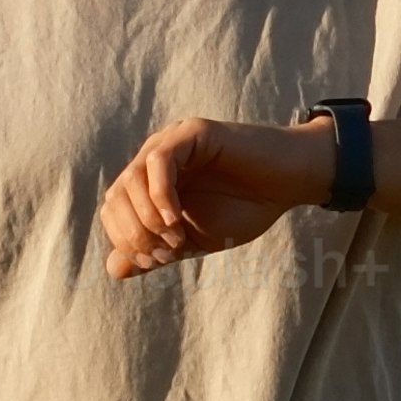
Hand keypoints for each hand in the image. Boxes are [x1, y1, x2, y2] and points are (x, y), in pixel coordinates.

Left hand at [100, 114, 311, 279]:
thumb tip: (112, 268)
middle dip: (134, 234)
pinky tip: (176, 219)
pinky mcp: (192, 132)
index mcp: (150, 183)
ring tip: (176, 238)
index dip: (126, 241)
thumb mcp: (193, 240)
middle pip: (115, 197)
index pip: (113, 210)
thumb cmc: (245, 209)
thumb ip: (155, 253)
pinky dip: (160, 196)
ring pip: (130, 180)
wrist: (288, 186)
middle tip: (167, 252)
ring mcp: (171, 142)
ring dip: (146, 219)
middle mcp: (154, 159)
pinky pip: (158, 161)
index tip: (158, 260)